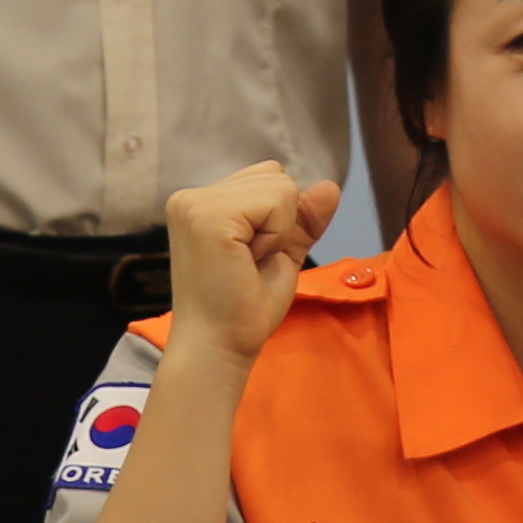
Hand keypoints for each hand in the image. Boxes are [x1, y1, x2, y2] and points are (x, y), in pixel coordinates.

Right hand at [162, 158, 339, 366]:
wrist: (220, 347)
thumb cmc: (246, 307)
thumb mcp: (282, 252)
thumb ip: (303, 217)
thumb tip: (331, 185)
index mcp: (200, 202)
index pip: (268, 177)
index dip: (277, 219)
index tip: (250, 258)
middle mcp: (190, 197)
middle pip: (276, 176)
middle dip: (280, 222)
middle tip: (248, 263)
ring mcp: (195, 204)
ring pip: (280, 186)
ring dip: (278, 231)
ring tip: (245, 263)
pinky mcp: (208, 217)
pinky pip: (276, 202)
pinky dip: (276, 236)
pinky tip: (247, 262)